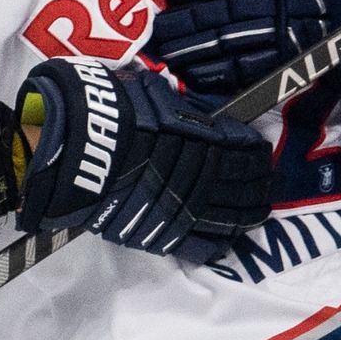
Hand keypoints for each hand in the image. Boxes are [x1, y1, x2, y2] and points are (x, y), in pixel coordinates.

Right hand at [15, 57, 271, 264]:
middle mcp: (201, 175)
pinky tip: (228, 235)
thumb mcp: (153, 95)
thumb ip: (183, 109)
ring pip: (232, 216)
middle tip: (263, 183)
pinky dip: (219, 240)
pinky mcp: (164, 233)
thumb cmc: (110, 115)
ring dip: (248, 212)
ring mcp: (184, 208)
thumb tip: (202, 116)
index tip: (260, 153)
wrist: (77, 151)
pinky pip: (203, 244)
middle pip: (245, 184)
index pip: (244, 149)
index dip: (256, 153)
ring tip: (254, 210)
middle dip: (258, 184)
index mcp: (202, 139)